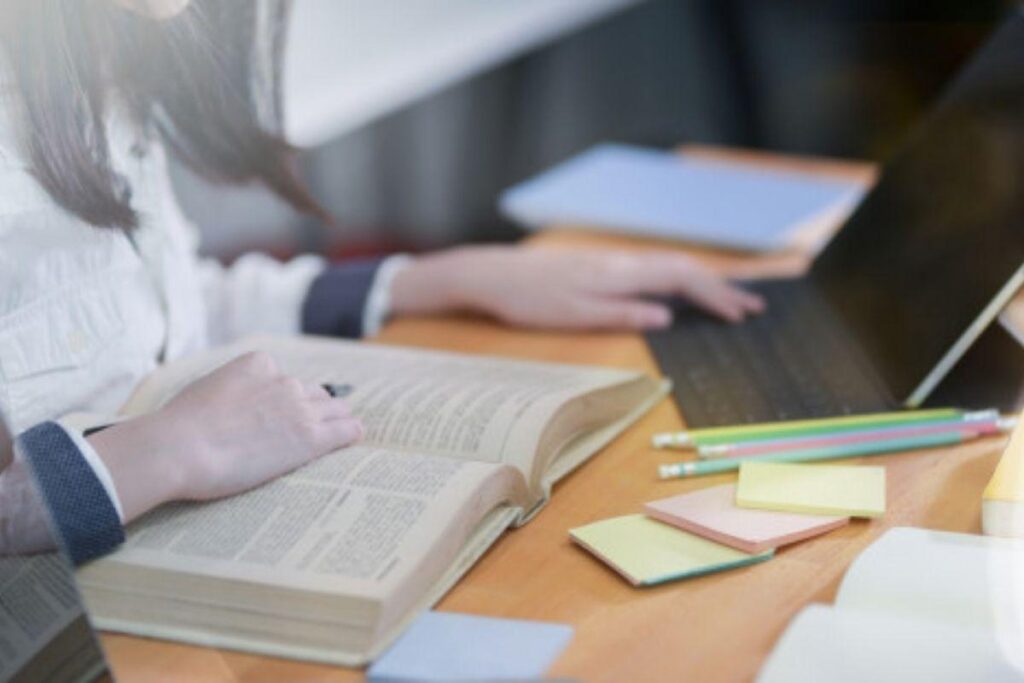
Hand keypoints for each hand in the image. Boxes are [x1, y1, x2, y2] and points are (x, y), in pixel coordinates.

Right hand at [88, 352, 361, 520]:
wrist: (180, 447)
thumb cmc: (179, 426)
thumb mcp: (205, 391)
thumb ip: (228, 392)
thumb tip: (225, 407)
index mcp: (258, 364)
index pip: (283, 378)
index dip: (281, 399)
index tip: (276, 415)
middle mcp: (284, 381)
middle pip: (313, 393)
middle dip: (311, 408)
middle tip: (309, 426)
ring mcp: (300, 408)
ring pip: (334, 409)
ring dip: (335, 419)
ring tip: (340, 430)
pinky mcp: (310, 438)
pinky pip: (346, 430)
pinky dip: (351, 432)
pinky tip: (355, 436)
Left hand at [389, 246, 763, 329]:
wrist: (491, 274)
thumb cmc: (528, 300)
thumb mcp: (573, 316)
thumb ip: (620, 314)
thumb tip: (666, 317)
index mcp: (619, 274)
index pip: (681, 278)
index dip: (715, 295)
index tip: (742, 314)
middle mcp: (621, 261)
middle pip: (683, 267)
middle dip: (720, 287)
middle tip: (752, 308)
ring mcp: (611, 260)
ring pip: (668, 265)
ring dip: (701, 281)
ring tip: (728, 299)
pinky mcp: (600, 265)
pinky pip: (652, 267)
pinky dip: (678, 278)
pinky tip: (681, 289)